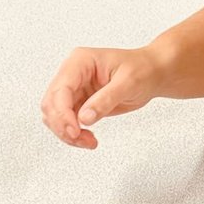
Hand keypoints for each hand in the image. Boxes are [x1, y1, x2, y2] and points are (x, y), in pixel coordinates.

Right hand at [41, 45, 159, 149]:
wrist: (151, 73)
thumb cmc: (142, 70)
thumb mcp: (128, 83)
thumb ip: (105, 100)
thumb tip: (84, 118)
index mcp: (80, 61)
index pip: (60, 89)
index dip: (63, 113)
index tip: (75, 131)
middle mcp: (72, 73)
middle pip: (51, 103)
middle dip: (63, 125)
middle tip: (81, 139)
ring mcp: (74, 88)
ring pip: (55, 115)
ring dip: (66, 133)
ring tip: (88, 141)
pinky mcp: (78, 102)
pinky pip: (66, 121)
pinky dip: (73, 134)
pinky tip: (87, 139)